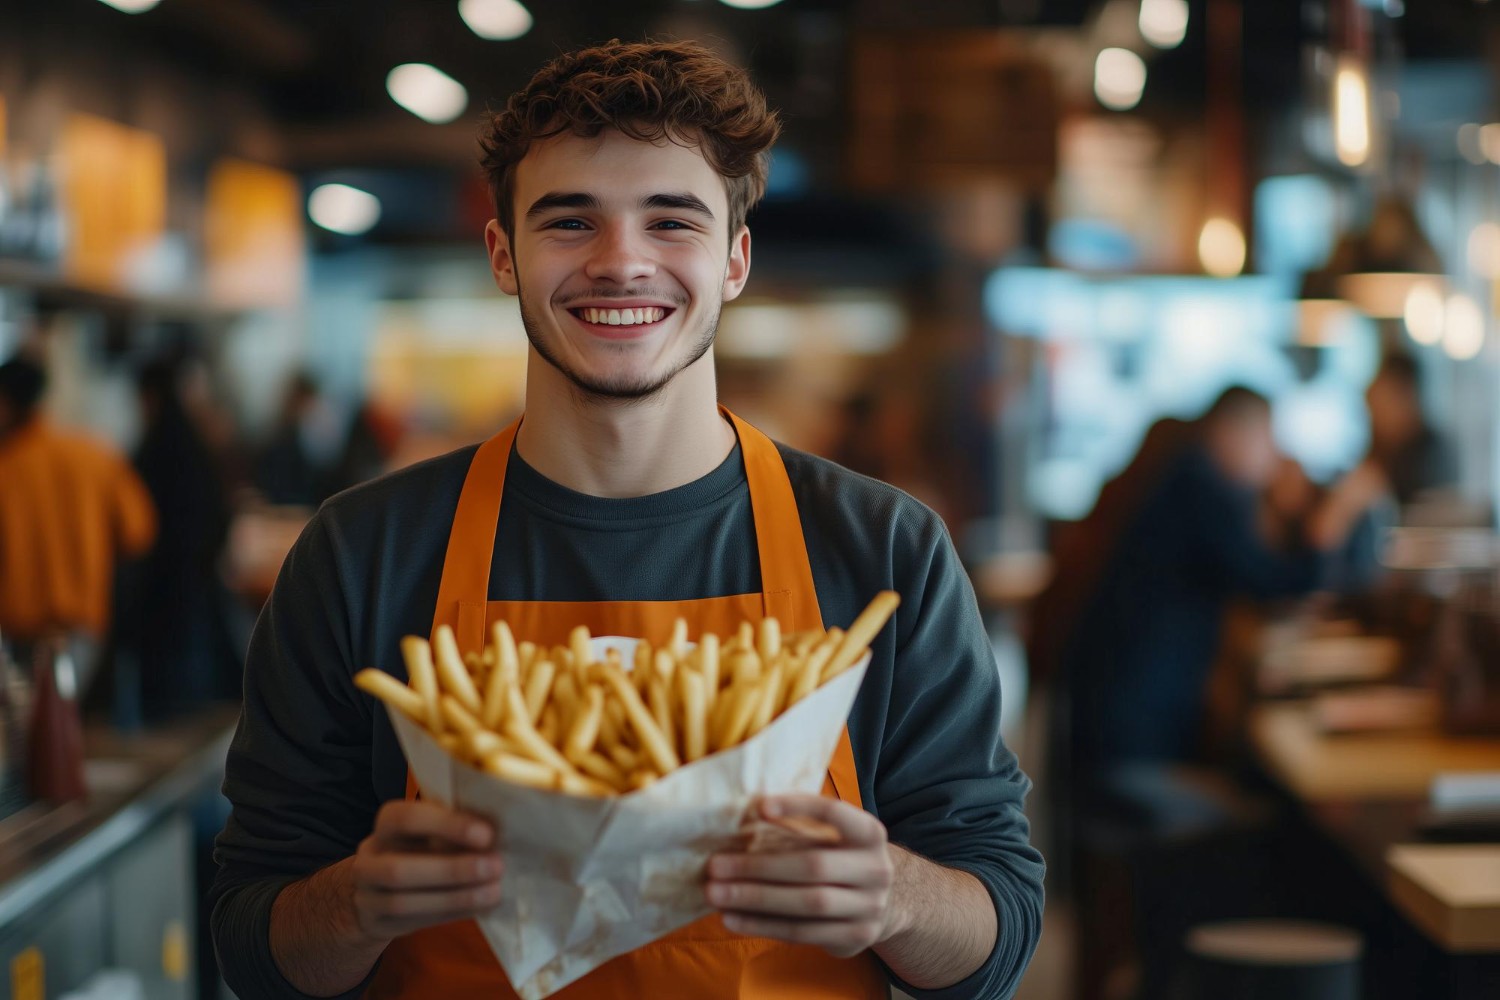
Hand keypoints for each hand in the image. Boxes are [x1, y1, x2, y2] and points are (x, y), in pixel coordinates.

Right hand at [350, 800, 504, 942]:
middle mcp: (368, 860)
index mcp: (385, 825)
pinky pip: (413, 922)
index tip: (487, 834)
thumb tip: (494, 835)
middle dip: (452, 870)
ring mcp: (367, 896)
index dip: (446, 825)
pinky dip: (451, 913)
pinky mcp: (378, 924)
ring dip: (454, 897)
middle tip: (496, 866)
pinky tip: (480, 906)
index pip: (405, 819)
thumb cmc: (418, 848)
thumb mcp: (429, 830)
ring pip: (403, 902)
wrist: (376, 888)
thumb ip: (452, 829)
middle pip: (398, 869)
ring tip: (493, 891)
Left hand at [704, 795, 898, 956]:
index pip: (834, 813)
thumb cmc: (841, 860)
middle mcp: (876, 869)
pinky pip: (802, 932)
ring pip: (807, 904)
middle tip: (714, 866)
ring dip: (755, 899)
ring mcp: (869, 907)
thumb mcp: (836, 838)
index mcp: (869, 833)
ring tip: (716, 894)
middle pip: (812, 866)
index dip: (798, 806)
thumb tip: (741, 818)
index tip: (759, 807)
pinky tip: (732, 919)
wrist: (883, 904)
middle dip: (759, 866)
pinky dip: (763, 926)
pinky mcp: (855, 938)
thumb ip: (802, 829)